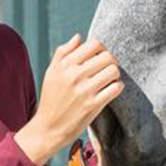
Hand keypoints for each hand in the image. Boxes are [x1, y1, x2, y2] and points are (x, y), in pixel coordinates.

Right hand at [14, 34, 123, 165]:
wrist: (48, 128)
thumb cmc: (51, 98)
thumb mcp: (51, 73)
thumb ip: (63, 52)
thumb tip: (79, 37)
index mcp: (64, 64)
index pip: (94, 44)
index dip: (101, 49)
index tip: (99, 57)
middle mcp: (74, 75)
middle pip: (107, 56)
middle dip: (111, 61)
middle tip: (107, 68)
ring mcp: (84, 90)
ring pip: (113, 71)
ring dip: (115, 74)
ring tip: (109, 79)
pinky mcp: (93, 105)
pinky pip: (115, 88)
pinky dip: (117, 87)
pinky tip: (111, 90)